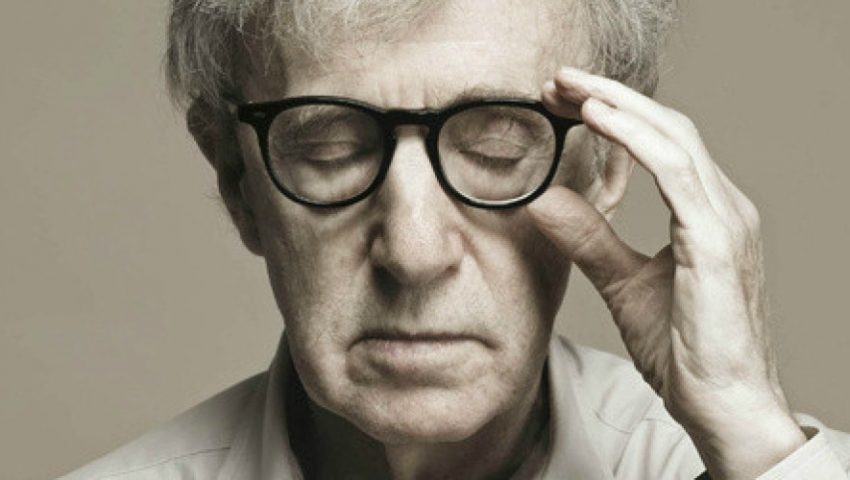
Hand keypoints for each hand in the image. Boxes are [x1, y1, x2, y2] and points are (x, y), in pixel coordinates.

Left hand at [528, 67, 806, 478]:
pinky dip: (636, 139)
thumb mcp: (623, 283)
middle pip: (668, 127)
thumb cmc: (685, 349)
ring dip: (617, 106)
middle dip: (611, 97)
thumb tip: (544, 201)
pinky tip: (597, 120)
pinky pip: (675, 172)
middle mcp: (724, 207)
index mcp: (707, 214)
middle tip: (558, 80)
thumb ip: (589, 239)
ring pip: (673, 137)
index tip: (564, 102)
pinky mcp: (717, 242)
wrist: (722, 405)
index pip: (661, 143)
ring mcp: (726, 220)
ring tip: (569, 89)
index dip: (615, 115)